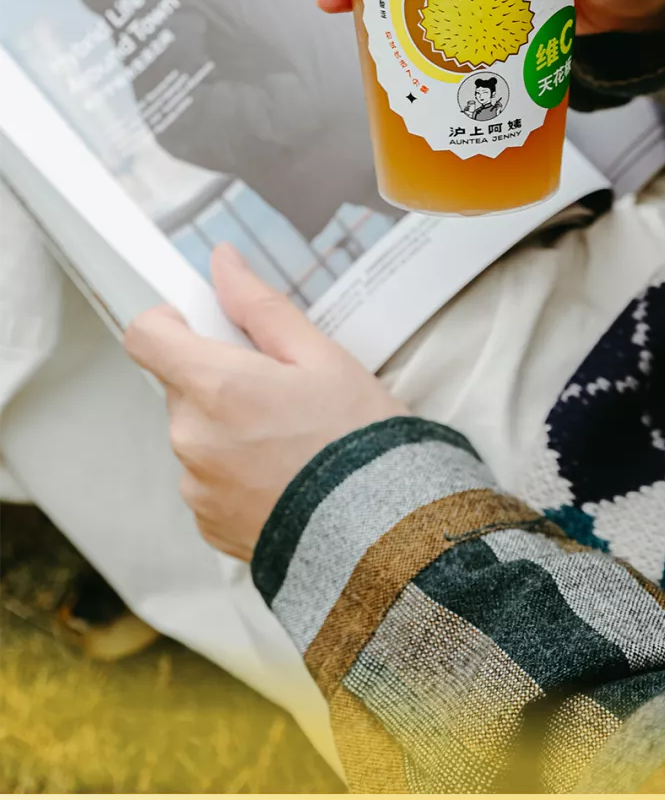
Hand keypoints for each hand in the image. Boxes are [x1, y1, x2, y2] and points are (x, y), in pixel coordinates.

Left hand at [124, 244, 405, 560]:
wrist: (381, 535)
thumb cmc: (360, 440)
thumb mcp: (322, 357)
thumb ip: (261, 307)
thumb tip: (223, 263)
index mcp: (217, 386)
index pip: (147, 337)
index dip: (170, 323)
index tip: (203, 327)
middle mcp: (192, 437)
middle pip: (181, 386)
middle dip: (220, 378)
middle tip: (281, 389)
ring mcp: (197, 485)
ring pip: (196, 433)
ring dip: (228, 428)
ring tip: (291, 441)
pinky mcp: (208, 522)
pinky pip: (208, 479)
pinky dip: (236, 471)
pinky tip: (284, 476)